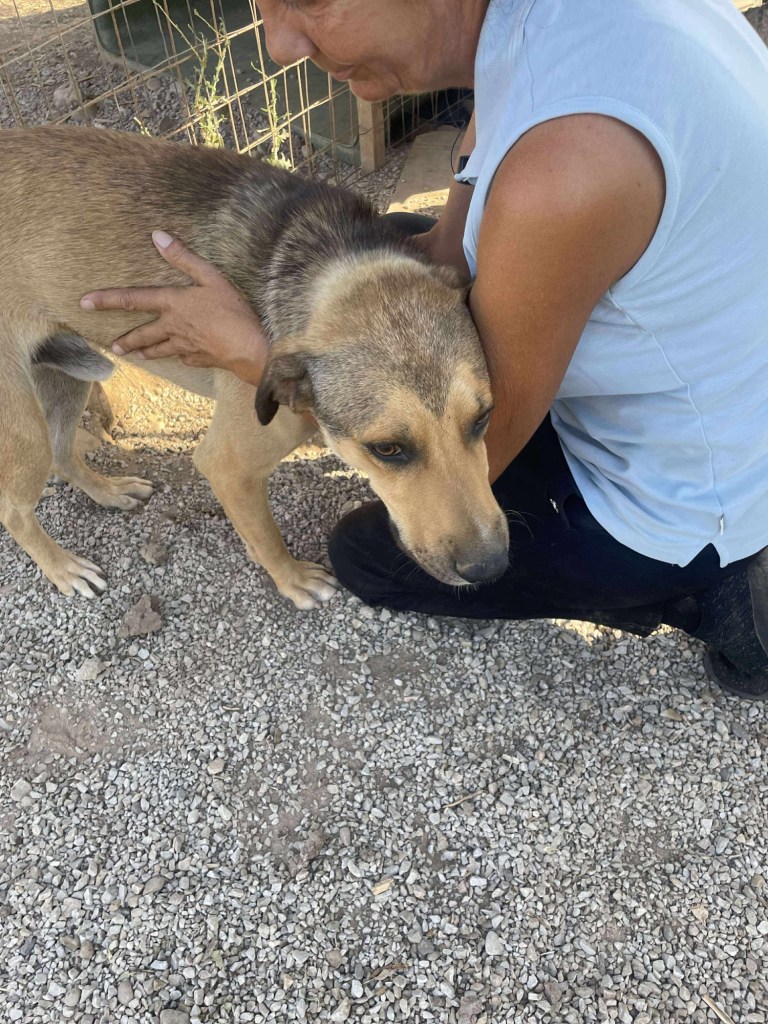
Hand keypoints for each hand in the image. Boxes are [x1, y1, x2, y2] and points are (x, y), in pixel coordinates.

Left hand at [80, 231, 268, 383]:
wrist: (249, 349)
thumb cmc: (232, 312)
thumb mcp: (211, 278)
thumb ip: (184, 257)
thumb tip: (157, 236)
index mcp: (172, 303)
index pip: (132, 299)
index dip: (107, 300)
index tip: (85, 303)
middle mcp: (173, 326)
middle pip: (143, 333)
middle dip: (126, 339)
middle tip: (113, 345)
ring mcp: (184, 345)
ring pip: (159, 349)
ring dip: (145, 351)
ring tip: (135, 355)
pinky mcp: (199, 359)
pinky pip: (184, 357)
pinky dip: (179, 356)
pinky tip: (179, 358)